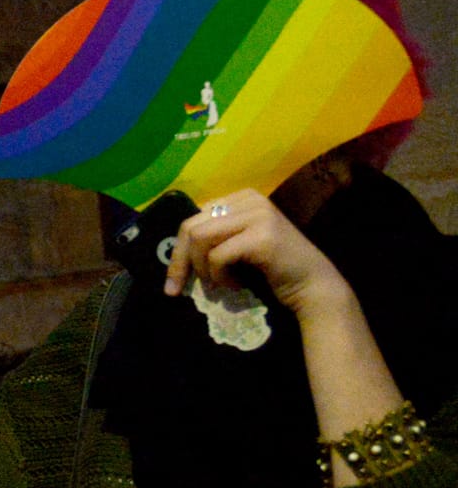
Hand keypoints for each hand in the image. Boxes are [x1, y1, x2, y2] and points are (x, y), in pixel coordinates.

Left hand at [163, 189, 350, 318]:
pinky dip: (220, 277)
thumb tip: (175, 250)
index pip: (193, 217)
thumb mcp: (238, 244)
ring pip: (200, 239)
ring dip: (203, 269)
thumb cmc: (272, 269)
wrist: (313, 285)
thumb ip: (215, 237)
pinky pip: (218, 256)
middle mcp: (250, 199)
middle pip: (191, 226)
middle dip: (180, 261)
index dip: (179, 249)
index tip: (174, 279)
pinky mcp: (262, 236)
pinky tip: (238, 284)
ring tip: (221, 283)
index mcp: (242, 198)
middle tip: (177, 289)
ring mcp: (258, 215)